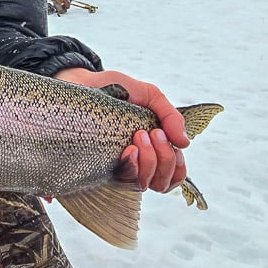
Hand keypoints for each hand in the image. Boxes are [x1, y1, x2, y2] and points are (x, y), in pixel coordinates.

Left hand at [54, 67, 187, 192]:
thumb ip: (170, 115)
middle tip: (149, 132)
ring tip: (137, 136)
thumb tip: (184, 143)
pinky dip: (131, 167)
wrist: (83, 82)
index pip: (173, 175)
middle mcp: (135, 164)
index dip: (176, 164)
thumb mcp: (148, 95)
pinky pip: (121, 182)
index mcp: (150, 150)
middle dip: (162, 157)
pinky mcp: (97, 169)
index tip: (164, 137)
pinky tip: (127, 150)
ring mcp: (116, 168)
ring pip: (144, 184)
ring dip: (149, 161)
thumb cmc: (115, 90)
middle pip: (161, 183)